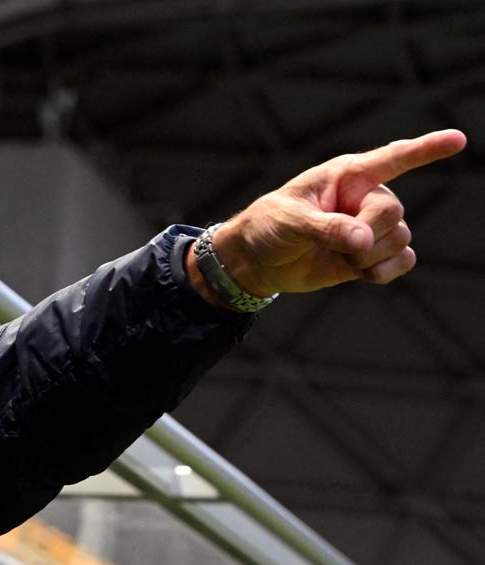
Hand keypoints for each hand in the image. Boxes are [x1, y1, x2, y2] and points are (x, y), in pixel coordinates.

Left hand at [197, 129, 466, 300]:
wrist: (258, 260)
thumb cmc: (268, 226)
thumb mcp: (291, 222)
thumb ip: (327, 228)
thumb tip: (365, 240)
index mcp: (347, 175)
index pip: (393, 158)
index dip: (426, 149)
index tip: (458, 139)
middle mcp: (364, 197)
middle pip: (394, 212)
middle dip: (368, 234)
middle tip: (337, 245)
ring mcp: (370, 226)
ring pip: (400, 238)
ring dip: (372, 256)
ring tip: (339, 256)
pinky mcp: (370, 254)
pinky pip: (402, 260)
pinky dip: (387, 271)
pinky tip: (364, 274)